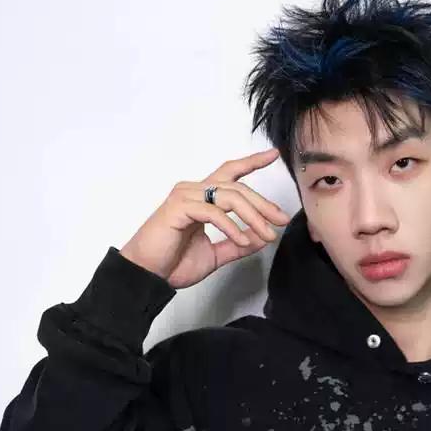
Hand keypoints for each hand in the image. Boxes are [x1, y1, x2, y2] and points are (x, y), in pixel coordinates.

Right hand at [119, 146, 289, 289]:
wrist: (148, 275)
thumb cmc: (173, 263)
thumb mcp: (215, 254)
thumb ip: (237, 244)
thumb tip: (260, 237)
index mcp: (202, 198)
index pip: (230, 174)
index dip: (252, 162)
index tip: (273, 155)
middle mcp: (194, 191)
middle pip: (237, 187)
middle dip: (263, 203)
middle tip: (282, 219)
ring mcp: (185, 196)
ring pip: (229, 196)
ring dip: (253, 216)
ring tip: (267, 234)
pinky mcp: (179, 208)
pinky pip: (214, 212)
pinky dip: (232, 226)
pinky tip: (243, 240)